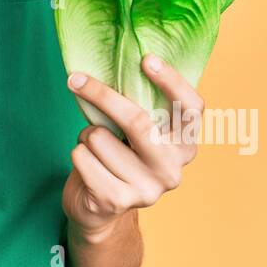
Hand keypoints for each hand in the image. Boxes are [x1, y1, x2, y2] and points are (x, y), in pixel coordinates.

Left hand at [61, 54, 203, 238]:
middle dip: (102, 96)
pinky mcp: (118, 200)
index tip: (147, 58)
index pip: (191, 109)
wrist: (99, 207)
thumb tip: (112, 63)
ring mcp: (148, 189)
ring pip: (100, 137)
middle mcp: (172, 169)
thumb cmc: (117, 155)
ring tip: (95, 148)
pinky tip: (88, 166)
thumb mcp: (135, 131)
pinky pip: (83, 156)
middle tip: (76, 79)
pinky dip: (77, 153)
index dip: (172, 81)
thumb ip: (138, 105)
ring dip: (86, 135)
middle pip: (137, 121)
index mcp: (184, 145)